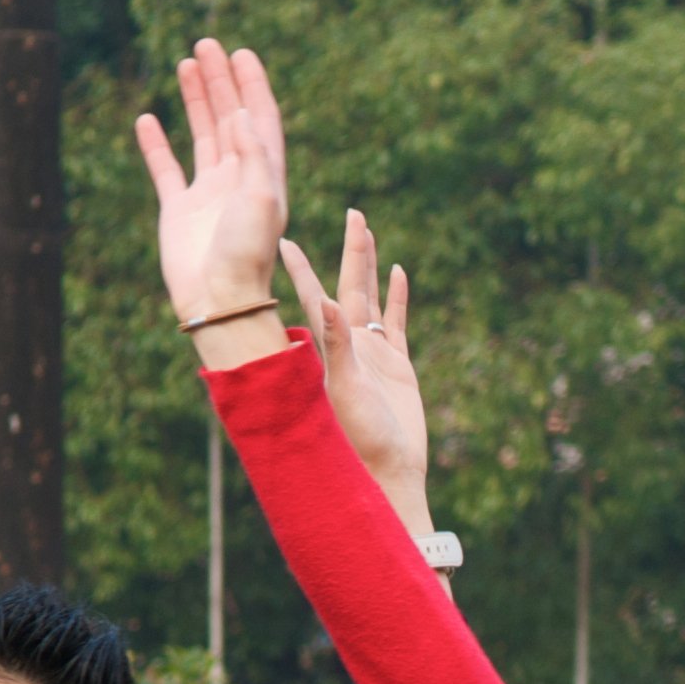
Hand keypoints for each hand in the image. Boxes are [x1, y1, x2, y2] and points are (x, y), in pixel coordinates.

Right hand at [133, 39, 289, 348]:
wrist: (218, 300)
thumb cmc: (246, 254)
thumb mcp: (261, 198)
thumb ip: (252, 153)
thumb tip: (240, 112)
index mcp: (265, 177)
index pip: (261, 119)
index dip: (253, 85)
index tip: (242, 53)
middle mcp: (238, 180)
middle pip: (231, 118)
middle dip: (222, 81)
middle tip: (208, 44)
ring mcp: (208, 194)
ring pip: (202, 134)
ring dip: (196, 99)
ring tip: (186, 63)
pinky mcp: (179, 210)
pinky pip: (166, 169)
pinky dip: (156, 144)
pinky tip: (147, 119)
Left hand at [281, 211, 433, 533]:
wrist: (390, 470)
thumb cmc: (361, 439)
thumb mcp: (346, 389)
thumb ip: (336, 346)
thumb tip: (324, 302)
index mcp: (329, 349)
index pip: (313, 297)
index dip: (301, 268)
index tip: (286, 239)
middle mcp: (348, 345)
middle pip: (349, 284)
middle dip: (352, 250)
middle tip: (354, 212)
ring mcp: (373, 353)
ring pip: (371, 297)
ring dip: (371, 265)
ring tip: (368, 232)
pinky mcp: (397, 366)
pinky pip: (397, 322)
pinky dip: (398, 297)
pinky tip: (398, 272)